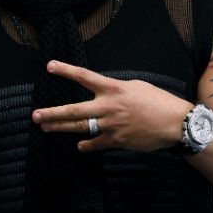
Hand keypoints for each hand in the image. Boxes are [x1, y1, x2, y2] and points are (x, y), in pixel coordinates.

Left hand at [31, 60, 192, 152]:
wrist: (176, 124)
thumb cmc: (158, 101)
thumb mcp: (135, 86)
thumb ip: (115, 89)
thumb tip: (102, 92)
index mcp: (112, 89)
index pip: (83, 76)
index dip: (65, 70)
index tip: (50, 66)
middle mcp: (107, 107)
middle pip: (73, 110)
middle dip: (52, 113)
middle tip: (35, 115)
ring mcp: (110, 125)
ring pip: (80, 128)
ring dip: (60, 128)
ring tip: (45, 127)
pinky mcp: (117, 141)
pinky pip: (96, 143)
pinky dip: (87, 145)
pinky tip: (79, 146)